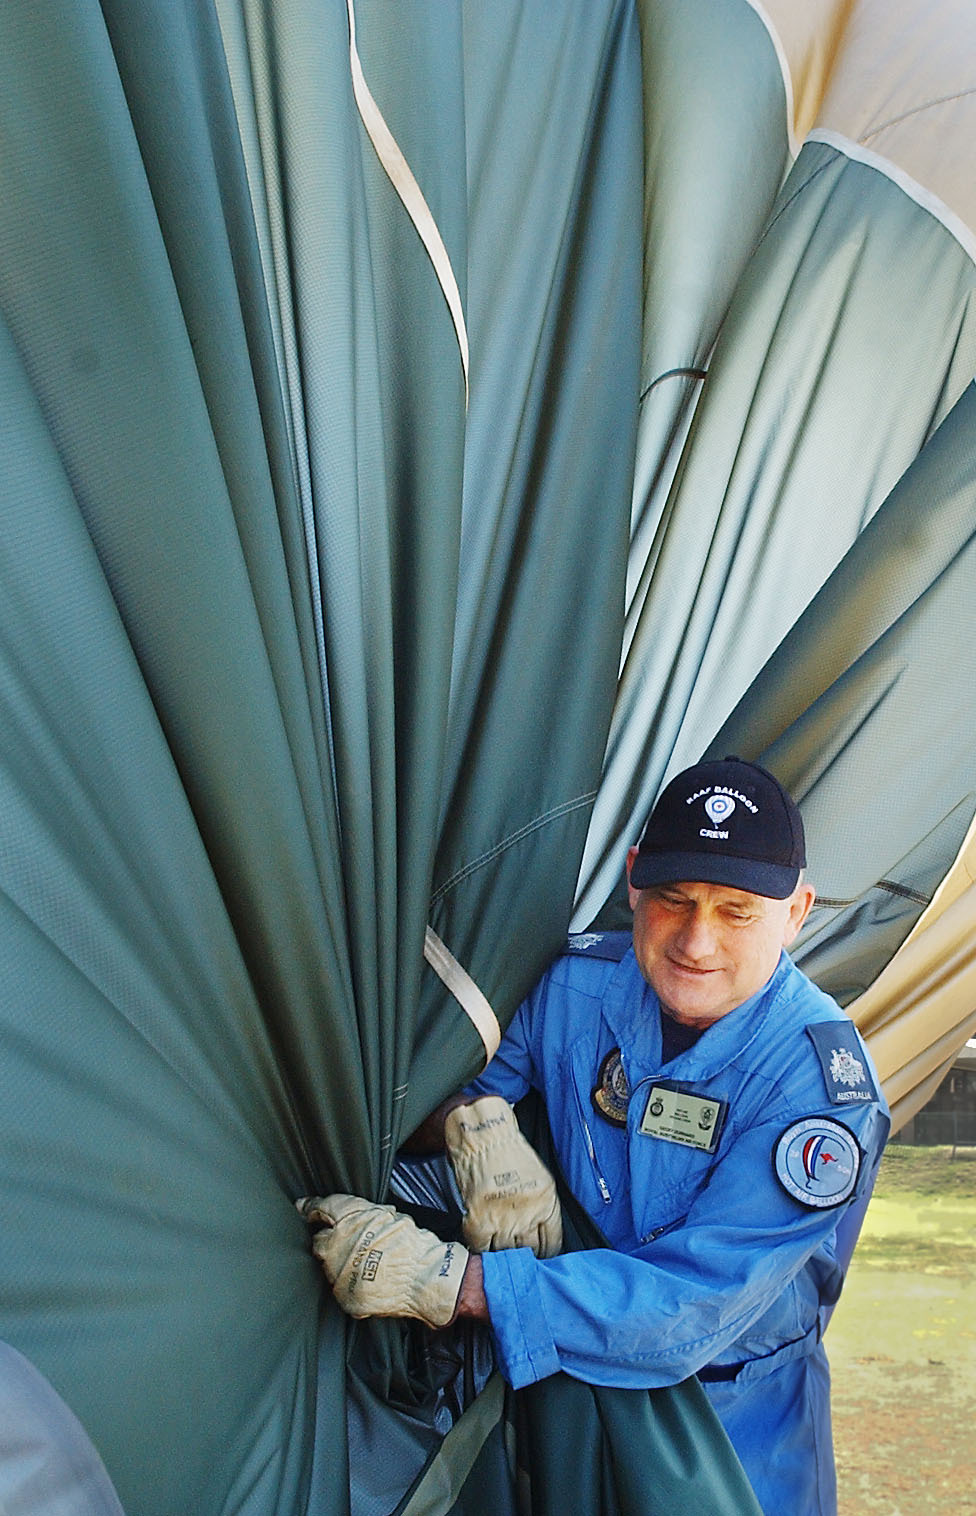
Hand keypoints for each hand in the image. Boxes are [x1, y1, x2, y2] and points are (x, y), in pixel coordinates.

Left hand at [298, 1194, 467, 1328]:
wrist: (425, 1277)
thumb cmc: (411, 1243)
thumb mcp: (385, 1214)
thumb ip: (358, 1213)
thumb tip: (336, 1211)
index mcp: (348, 1218)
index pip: (319, 1209)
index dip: (311, 1208)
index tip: (304, 1208)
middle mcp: (337, 1243)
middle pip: (319, 1241)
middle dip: (328, 1240)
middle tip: (345, 1242)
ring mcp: (338, 1272)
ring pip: (328, 1266)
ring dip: (339, 1263)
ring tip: (364, 1264)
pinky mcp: (344, 1296)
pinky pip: (340, 1288)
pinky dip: (349, 1284)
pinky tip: (367, 1280)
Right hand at [445, 1096, 561, 1256]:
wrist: (484, 1136)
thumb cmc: (509, 1153)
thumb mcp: (540, 1178)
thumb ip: (542, 1208)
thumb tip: (540, 1235)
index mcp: (547, 1203)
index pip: (552, 1244)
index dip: (545, 1253)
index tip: (539, 1254)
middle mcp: (527, 1214)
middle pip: (529, 1252)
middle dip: (525, 1255)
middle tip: (518, 1255)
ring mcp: (502, 1219)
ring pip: (504, 1253)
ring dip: (501, 1253)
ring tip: (498, 1249)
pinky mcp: (478, 1220)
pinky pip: (481, 1247)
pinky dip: (480, 1248)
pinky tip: (482, 1241)